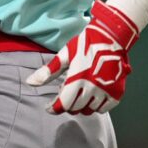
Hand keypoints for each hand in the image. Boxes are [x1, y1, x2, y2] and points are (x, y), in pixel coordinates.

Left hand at [26, 0, 140, 114]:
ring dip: (81, 105)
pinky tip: (91, 95)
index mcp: (77, 79)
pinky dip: (96, 106)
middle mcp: (93, 88)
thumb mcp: (64, 55)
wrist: (111, 37)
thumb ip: (48, 71)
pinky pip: (104, 109)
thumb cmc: (85, 44)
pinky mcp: (117, 93)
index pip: (64, 104)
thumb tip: (30, 82)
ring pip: (89, 110)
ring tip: (78, 93)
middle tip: (64, 95)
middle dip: (66, 105)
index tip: (49, 107)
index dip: (54, 108)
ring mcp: (107, 92)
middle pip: (75, 108)